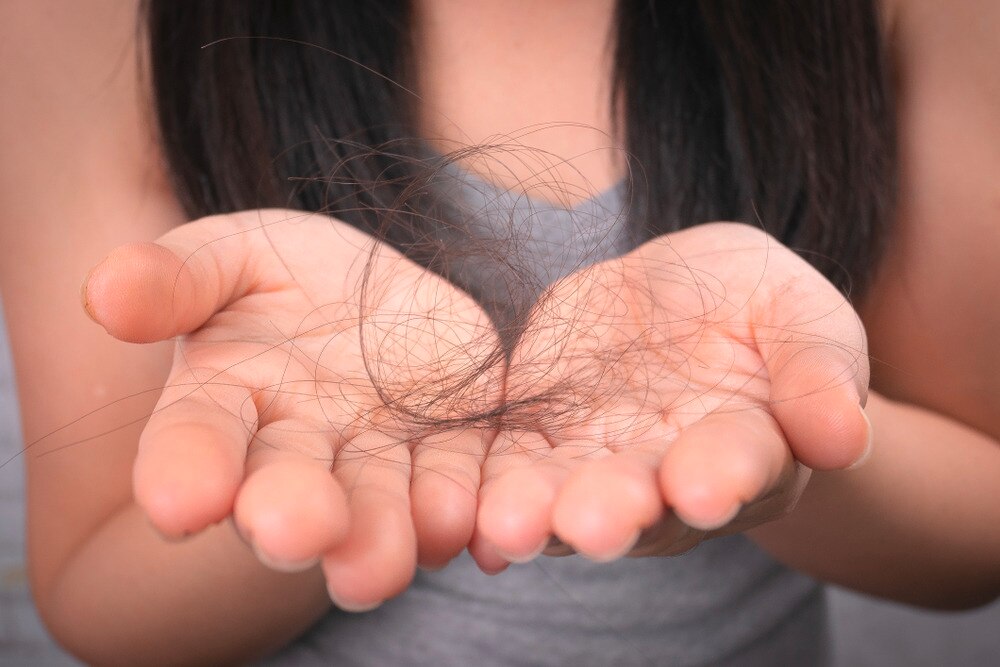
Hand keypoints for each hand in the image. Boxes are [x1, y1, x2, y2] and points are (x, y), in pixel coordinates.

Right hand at [83, 209, 502, 609]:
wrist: (373, 290)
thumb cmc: (283, 276)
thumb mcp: (230, 256)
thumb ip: (177, 277)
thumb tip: (104, 293)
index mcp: (230, 402)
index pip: (197, 439)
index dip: (185, 470)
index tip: (179, 503)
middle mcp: (302, 450)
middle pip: (292, 490)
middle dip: (293, 516)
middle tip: (295, 533)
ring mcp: (382, 457)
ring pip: (380, 508)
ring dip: (380, 538)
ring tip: (377, 566)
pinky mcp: (453, 448)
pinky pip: (459, 485)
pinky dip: (462, 508)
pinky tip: (467, 525)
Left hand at [472, 223, 870, 566]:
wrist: (678, 296)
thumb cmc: (754, 307)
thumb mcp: (799, 311)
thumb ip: (819, 368)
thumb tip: (843, 436)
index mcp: (747, 445)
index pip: (740, 463)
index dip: (724, 474)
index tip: (707, 487)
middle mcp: (669, 473)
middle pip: (644, 499)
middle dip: (617, 511)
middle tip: (594, 524)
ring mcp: (597, 461)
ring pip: (566, 498)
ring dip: (541, 515)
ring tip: (513, 527)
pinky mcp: (538, 439)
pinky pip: (510, 471)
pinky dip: (491, 495)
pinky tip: (473, 520)